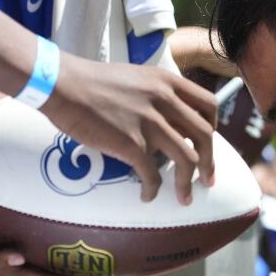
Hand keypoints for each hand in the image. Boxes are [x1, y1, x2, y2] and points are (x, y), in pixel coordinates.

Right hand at [44, 56, 216, 203]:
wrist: (62, 85)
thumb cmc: (90, 81)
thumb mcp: (134, 77)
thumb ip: (154, 94)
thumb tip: (163, 118)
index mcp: (166, 82)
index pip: (208, 105)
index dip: (213, 128)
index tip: (206, 144)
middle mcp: (164, 100)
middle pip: (204, 136)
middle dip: (209, 162)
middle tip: (208, 181)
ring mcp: (150, 122)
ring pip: (187, 159)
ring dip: (187, 183)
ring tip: (184, 198)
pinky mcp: (132, 143)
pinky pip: (153, 175)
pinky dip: (153, 189)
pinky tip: (146, 195)